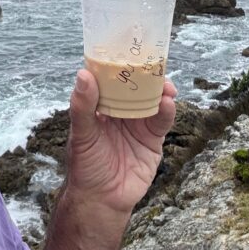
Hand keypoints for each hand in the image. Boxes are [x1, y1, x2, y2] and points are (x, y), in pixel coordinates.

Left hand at [63, 69, 177, 214]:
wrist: (102, 201)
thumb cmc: (85, 167)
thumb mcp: (81, 135)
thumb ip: (82, 107)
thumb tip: (83, 74)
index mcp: (101, 106)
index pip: (111, 79)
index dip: (119, 64)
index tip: (128, 48)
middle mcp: (121, 111)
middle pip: (136, 86)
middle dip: (146, 74)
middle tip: (153, 62)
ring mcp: (139, 123)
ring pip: (152, 99)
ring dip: (160, 89)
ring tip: (164, 83)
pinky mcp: (153, 139)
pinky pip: (162, 120)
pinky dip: (167, 110)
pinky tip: (167, 102)